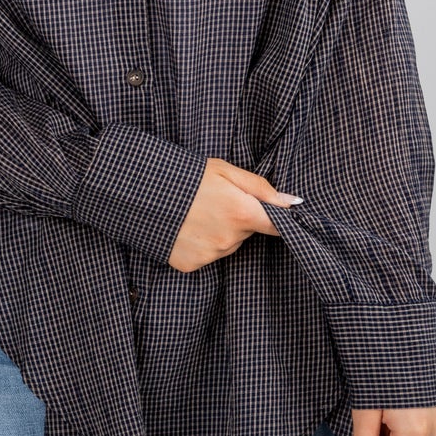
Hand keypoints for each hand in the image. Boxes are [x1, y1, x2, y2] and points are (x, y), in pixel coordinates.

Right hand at [167, 157, 302, 272]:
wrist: (141, 191)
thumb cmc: (186, 175)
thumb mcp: (225, 170)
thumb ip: (261, 188)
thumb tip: (293, 203)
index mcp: (241, 213)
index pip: (276, 226)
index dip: (277, 221)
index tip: (274, 216)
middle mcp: (228, 239)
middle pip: (246, 234)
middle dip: (238, 219)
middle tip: (215, 202)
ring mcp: (209, 254)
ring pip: (227, 246)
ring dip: (219, 233)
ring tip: (197, 214)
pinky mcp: (190, 264)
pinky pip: (206, 255)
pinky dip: (199, 245)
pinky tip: (185, 228)